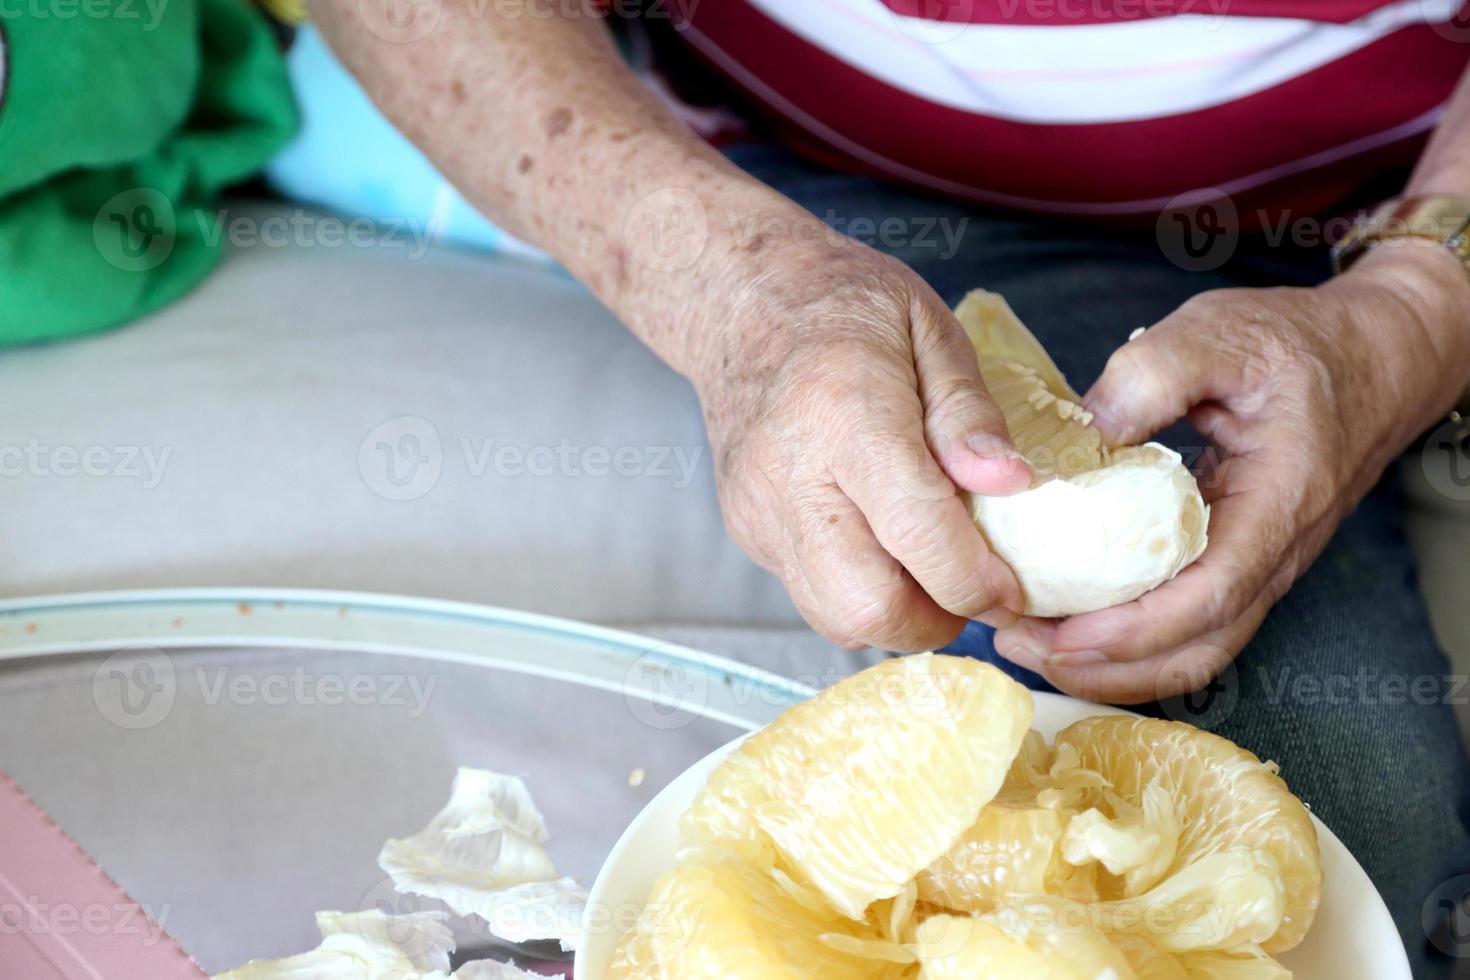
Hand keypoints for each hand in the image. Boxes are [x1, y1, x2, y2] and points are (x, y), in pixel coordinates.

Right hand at [688, 232, 1032, 650]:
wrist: (739, 300)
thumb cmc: (844, 306)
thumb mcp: (930, 328)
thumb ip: (969, 414)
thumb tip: (1012, 485)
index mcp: (846, 416)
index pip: (917, 534)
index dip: (976, 580)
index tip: (1013, 587)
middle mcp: (790, 477)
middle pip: (866, 605)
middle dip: (935, 619)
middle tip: (970, 586)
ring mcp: (759, 511)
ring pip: (834, 617)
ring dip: (896, 615)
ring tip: (928, 567)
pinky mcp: (746, 530)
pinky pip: (811, 592)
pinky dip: (858, 587)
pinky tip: (880, 539)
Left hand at [994, 240, 1469, 702]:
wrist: (1368, 358)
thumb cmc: (1295, 346)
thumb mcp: (1221, 333)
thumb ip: (1153, 373)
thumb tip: (1084, 433)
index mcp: (1278, 502)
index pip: (1213, 594)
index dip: (1137, 629)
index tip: (1064, 636)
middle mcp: (1274, 553)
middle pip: (1197, 648)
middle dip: (1106, 666)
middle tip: (1018, 644)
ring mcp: (1256, 566)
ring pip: (1190, 650)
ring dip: (1110, 665)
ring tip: (1028, 643)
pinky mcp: (1233, 563)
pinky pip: (1183, 625)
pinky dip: (1125, 640)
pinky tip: (1065, 619)